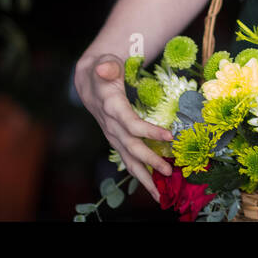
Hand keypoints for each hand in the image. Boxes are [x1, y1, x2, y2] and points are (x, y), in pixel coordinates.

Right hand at [74, 53, 174, 202]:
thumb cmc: (102, 68)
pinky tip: (154, 187)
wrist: (88, 80)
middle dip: (150, 161)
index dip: (148, 132)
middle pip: (131, 147)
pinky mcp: (118, 139)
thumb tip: (105, 68)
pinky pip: (129, 159)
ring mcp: (114, 135)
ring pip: (128, 160)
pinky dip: (141, 173)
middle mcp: (111, 126)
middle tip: (169, 171)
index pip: (131, 124)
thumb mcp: (104, 62)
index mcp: (112, 108)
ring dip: (144, 178)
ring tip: (160, 195)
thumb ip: (107, 66)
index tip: (169, 136)